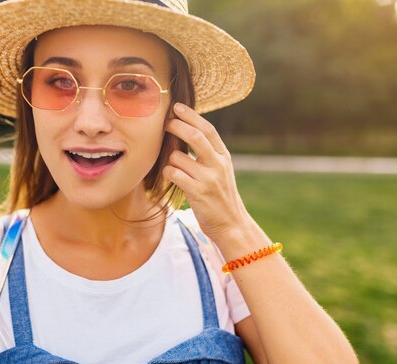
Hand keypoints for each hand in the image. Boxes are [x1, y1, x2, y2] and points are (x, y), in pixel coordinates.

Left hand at [163, 103, 251, 240]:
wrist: (231, 223)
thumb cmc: (220, 195)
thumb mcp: (220, 169)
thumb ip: (208, 152)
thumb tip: (184, 131)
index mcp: (223, 156)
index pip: (208, 129)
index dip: (191, 116)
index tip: (177, 107)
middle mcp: (218, 165)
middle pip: (194, 137)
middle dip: (177, 126)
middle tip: (166, 124)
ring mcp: (208, 179)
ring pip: (178, 157)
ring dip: (170, 160)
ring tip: (175, 167)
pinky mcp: (197, 193)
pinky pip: (173, 174)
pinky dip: (168, 174)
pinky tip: (172, 178)